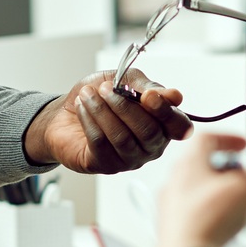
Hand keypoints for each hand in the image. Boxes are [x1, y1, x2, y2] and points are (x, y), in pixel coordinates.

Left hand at [23, 69, 193, 173]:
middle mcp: (151, 146)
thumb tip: (174, 96)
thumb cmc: (100, 95)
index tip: (149, 96)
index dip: (166, 112)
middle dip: (124, 106)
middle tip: (105, 88)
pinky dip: (89, 121)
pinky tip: (81, 108)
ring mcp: (130, 159)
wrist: (66, 111)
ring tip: (87, 95)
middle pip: (148, 132)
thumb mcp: (125, 80)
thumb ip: (148, 87)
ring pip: (122, 138)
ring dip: (102, 111)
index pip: (179, 126)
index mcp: (163, 124)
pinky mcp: (106, 165)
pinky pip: (101, 144)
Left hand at [156, 132, 245, 246]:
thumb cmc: (207, 219)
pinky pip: (193, 212)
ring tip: (237, 203)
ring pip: (197, 190)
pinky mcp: (172, 227)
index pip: (208, 137)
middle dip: (226, 169)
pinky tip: (223, 225)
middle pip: (202, 164)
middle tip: (243, 176)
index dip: (229, 138)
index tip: (242, 144)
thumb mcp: (244, 188)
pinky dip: (210, 213)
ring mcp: (170, 205)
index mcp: (188, 163)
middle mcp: (174, 181)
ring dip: (218, 192)